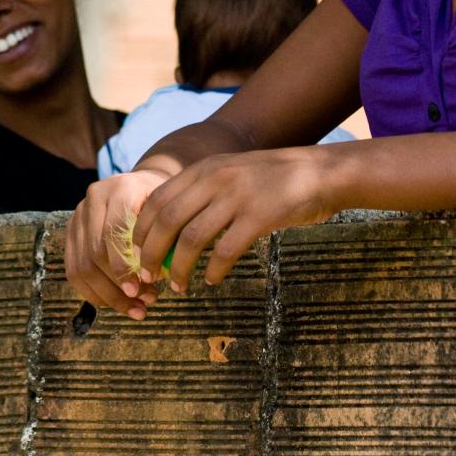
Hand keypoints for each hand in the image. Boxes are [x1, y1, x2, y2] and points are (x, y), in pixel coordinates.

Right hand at [64, 168, 169, 318]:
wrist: (140, 186)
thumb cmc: (159, 204)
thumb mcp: (168, 212)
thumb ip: (163, 238)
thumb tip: (157, 277)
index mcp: (120, 189)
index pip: (113, 231)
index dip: (125, 266)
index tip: (141, 290)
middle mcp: (94, 199)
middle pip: (96, 252)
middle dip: (118, 286)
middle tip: (143, 305)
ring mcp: (78, 216)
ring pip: (82, 266)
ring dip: (108, 295)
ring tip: (134, 309)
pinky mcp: (70, 233)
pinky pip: (74, 271)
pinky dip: (94, 293)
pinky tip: (114, 303)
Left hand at [132, 145, 346, 292]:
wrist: (318, 173)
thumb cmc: (272, 180)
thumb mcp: (230, 174)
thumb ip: (202, 194)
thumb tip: (170, 233)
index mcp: (203, 169)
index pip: (157, 200)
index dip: (142, 230)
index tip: (137, 253)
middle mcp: (215, 179)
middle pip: (167, 221)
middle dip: (151, 253)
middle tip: (148, 276)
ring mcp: (236, 197)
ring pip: (191, 239)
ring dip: (179, 268)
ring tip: (178, 286)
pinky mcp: (259, 216)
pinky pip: (226, 250)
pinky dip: (214, 270)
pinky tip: (213, 280)